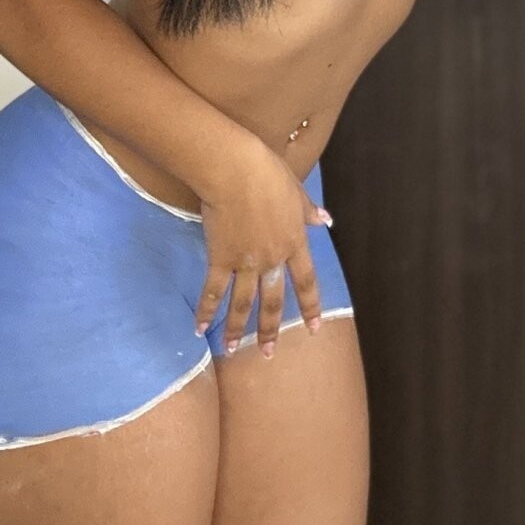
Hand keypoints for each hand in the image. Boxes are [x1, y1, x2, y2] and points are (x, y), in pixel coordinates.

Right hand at [194, 140, 331, 357]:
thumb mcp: (296, 191)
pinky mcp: (220, 258)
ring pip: (243, 303)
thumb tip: (326, 220)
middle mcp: (272, 259)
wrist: (236, 171)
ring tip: (232, 350)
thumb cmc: (268, 173)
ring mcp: (245, 262)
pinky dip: (206, 309)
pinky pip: (213, 290)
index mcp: (294, 243)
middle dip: (270, 329)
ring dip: (237, 329)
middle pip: (273, 301)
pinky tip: (198, 327)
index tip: (315, 329)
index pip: (306, 282)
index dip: (310, 307)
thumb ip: (308, 211)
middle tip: (268, 353)